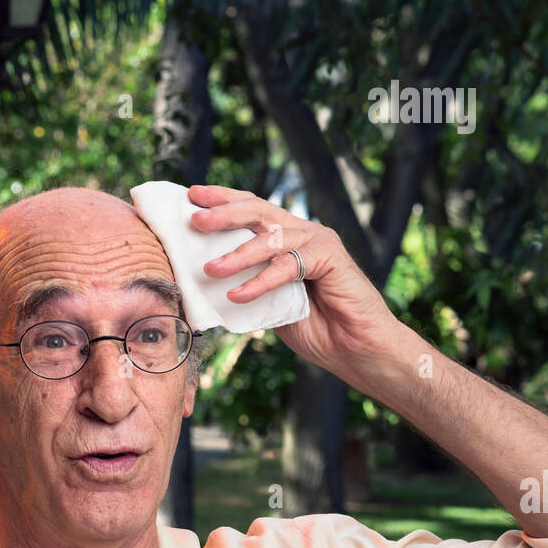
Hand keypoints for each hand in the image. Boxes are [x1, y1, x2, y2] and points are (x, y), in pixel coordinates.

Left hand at [187, 184, 400, 383]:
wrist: (355, 349)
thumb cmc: (317, 329)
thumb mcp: (271, 306)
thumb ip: (249, 288)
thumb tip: (208, 283)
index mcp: (287, 239)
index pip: (251, 211)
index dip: (222, 201)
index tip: (191, 198)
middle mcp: (302, 233)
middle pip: (257, 211)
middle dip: (223, 213)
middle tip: (194, 219)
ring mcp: (318, 241)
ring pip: (270, 237)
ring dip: (236, 253)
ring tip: (210, 268)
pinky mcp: (331, 257)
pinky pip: (287, 265)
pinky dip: (260, 282)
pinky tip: (237, 296)